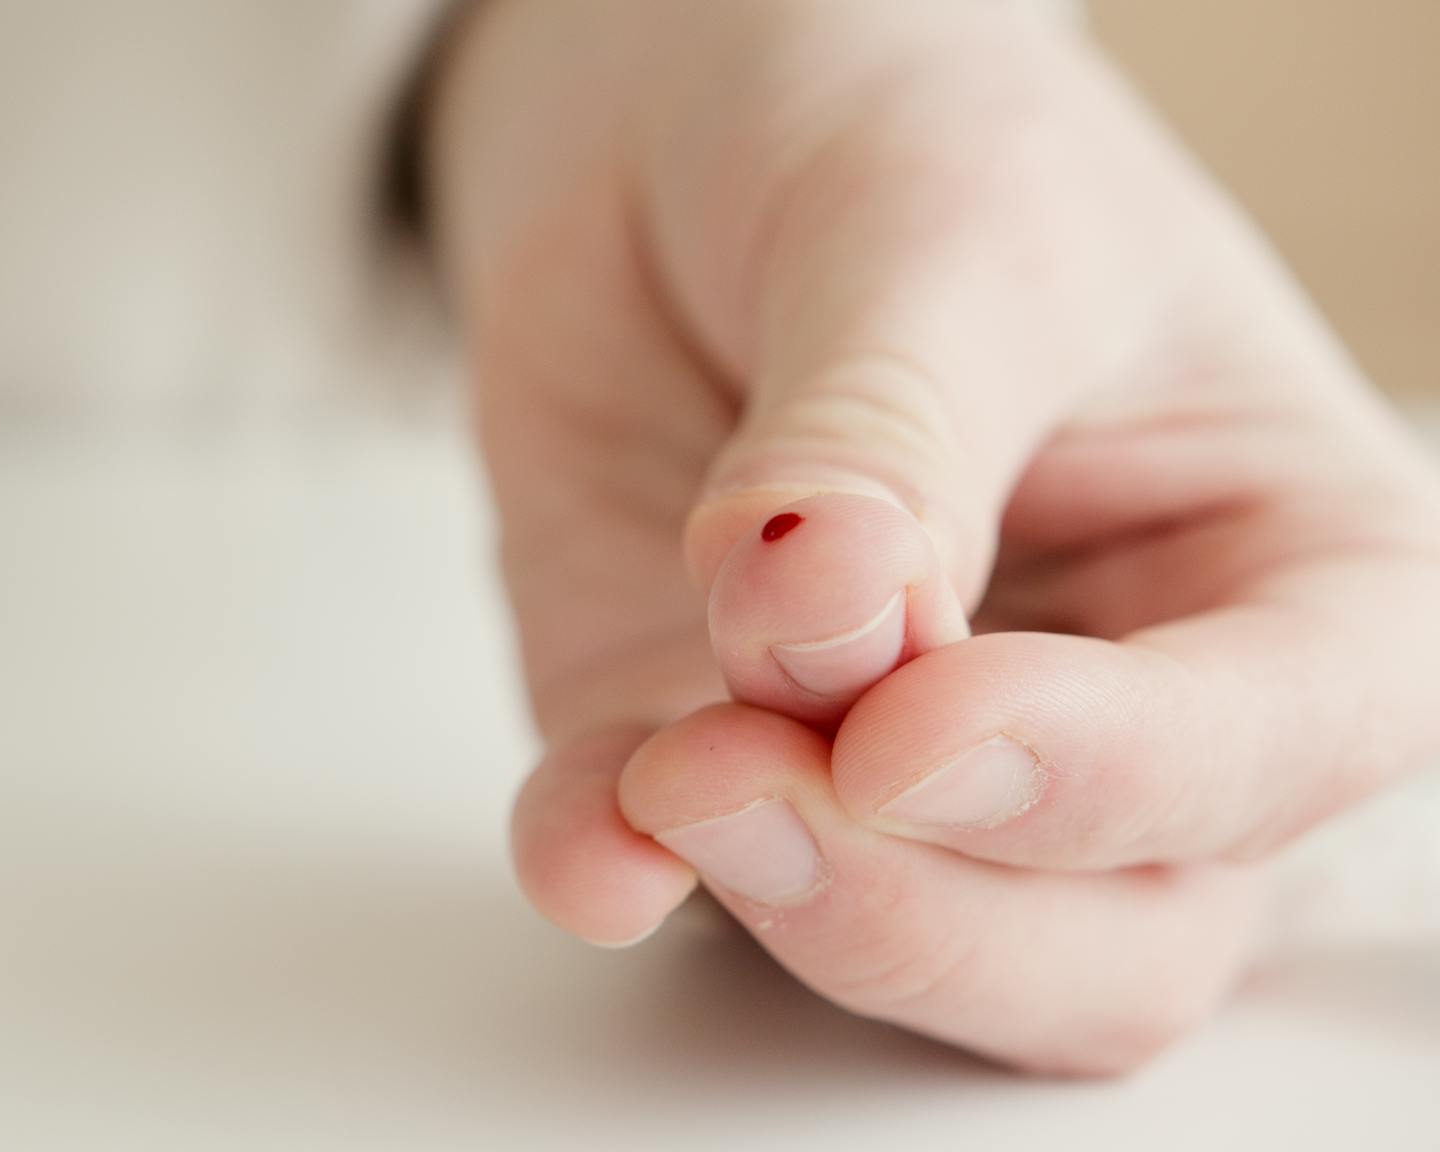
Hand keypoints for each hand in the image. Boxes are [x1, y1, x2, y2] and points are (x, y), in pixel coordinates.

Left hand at [429, 0, 1439, 1073]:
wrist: (690, 134)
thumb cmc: (903, 141)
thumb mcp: (935, 231)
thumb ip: (893, 433)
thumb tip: (825, 601)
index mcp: (1286, 570)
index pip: (1276, 747)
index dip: (1106, 776)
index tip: (915, 726)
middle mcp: (1117, 714)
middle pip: (1106, 946)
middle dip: (926, 904)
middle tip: (756, 779)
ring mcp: (909, 771)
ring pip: (908, 960)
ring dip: (777, 903)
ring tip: (658, 779)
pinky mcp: (717, 764)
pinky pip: (677, 886)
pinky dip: (621, 873)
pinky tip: (582, 834)